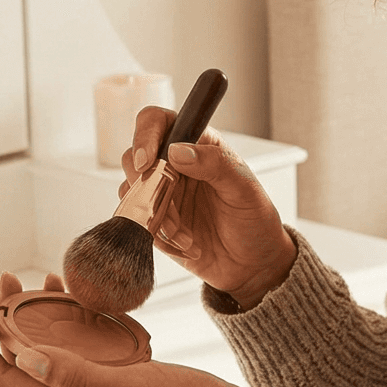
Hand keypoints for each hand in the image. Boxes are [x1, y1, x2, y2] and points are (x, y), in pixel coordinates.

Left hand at [0, 271, 256, 386]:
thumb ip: (80, 374)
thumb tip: (24, 356)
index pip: (9, 381)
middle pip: (26, 361)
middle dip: (7, 321)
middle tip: (7, 279)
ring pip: (54, 351)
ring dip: (41, 316)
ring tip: (41, 278)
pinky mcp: (120, 380)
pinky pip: (85, 348)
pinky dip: (76, 319)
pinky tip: (83, 297)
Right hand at [121, 107, 297, 309]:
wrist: (251, 264)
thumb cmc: (254, 220)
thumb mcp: (243, 188)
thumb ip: (214, 164)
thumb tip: (176, 151)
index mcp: (198, 144)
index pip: (158, 122)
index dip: (145, 135)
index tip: (147, 161)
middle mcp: (174, 164)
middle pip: (134, 156)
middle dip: (145, 182)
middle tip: (164, 202)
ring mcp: (161, 192)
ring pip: (132, 190)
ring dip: (153, 214)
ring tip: (185, 232)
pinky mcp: (154, 219)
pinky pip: (136, 220)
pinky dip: (155, 233)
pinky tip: (184, 242)